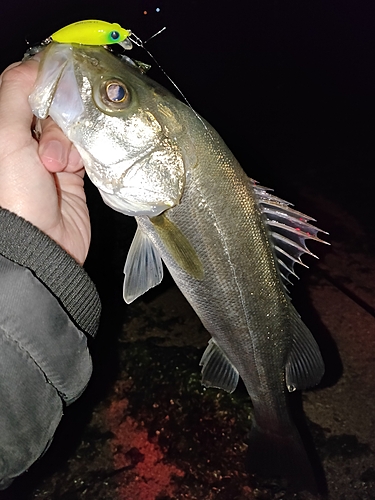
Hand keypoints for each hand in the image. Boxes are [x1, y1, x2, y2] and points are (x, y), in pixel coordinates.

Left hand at [0, 59, 89, 264]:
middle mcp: (25, 138)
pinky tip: (77, 169)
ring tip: (62, 168)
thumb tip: (37, 63)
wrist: (43, 242)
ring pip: (73, 125)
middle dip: (58, 124)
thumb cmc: (16, 193)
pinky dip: (85, 154)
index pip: (27, 86)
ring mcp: (50, 155)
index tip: (62, 90)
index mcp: (5, 127)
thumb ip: (16, 92)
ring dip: (71, 143)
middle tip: (50, 152)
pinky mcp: (73, 171)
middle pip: (54, 105)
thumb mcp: (5, 136)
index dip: (45, 84)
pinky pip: (86, 147)